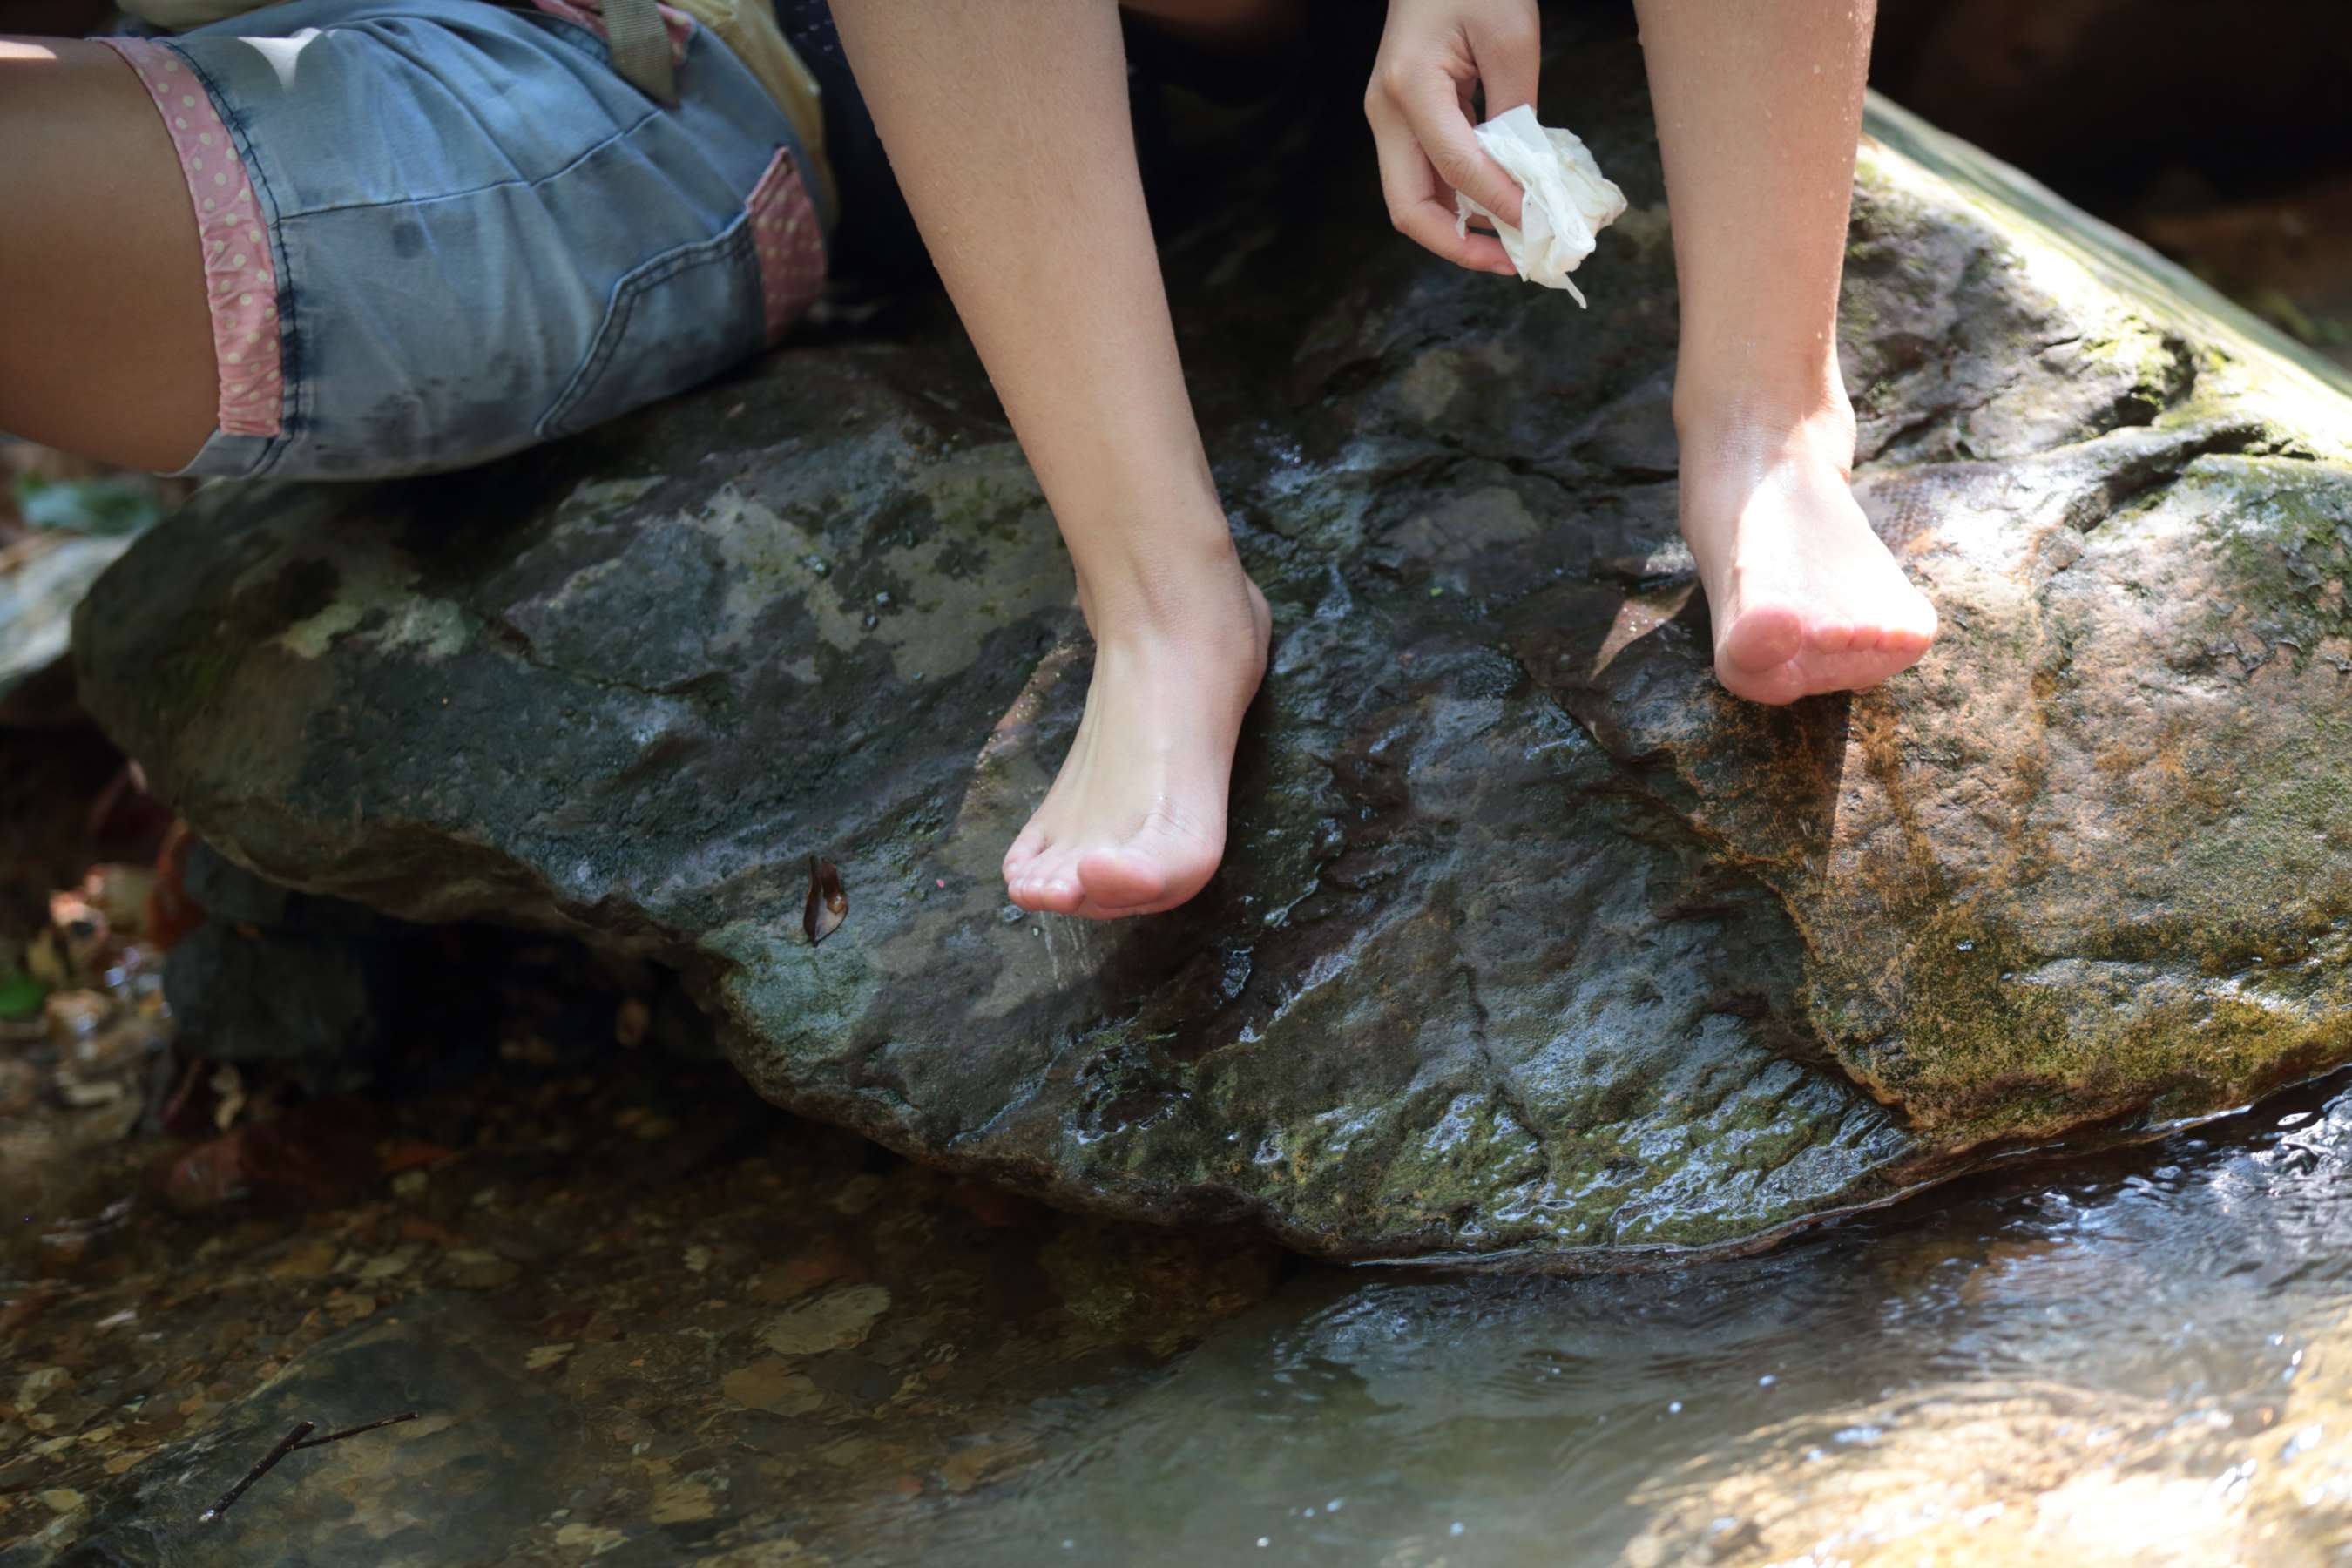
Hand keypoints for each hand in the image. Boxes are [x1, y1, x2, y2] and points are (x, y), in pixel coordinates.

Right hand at [1363, 0, 1539, 274]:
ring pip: (1414, 200)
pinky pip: (1426, 176)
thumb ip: (1516, 109)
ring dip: (1461, 229)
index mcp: (1409, 88)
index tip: (1541, 225)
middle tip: (1513, 262)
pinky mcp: (1403, 117)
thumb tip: (1525, 175)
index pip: (1455, 169)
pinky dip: (1461, 201)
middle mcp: (1386, 112)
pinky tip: (1499, 208)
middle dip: (1459, 245)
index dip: (1499, 204)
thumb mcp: (1511, 37)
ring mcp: (1388, 118)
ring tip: (1512, 244)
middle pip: (1408, 208)